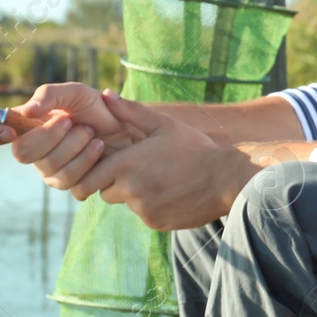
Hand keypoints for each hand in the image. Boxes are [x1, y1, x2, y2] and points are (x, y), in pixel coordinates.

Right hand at [0, 83, 146, 193]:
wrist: (128, 128)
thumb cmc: (97, 108)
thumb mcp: (75, 92)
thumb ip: (49, 95)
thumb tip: (26, 111)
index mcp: (26, 125)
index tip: (9, 129)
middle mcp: (32, 150)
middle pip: (22, 152)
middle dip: (50, 136)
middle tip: (71, 122)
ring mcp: (49, 170)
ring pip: (47, 168)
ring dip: (74, 146)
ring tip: (91, 134)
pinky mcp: (70, 185)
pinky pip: (68, 182)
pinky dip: (87, 161)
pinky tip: (98, 148)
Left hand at [72, 90, 257, 230]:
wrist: (225, 178)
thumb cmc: (194, 148)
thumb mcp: (164, 124)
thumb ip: (130, 111)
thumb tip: (105, 94)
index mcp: (126, 165)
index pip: (90, 176)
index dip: (97, 169)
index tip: (110, 162)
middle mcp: (130, 190)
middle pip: (103, 192)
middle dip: (113, 183)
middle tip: (137, 171)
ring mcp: (143, 209)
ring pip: (126, 204)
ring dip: (134, 195)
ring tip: (160, 179)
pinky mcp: (155, 222)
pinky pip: (144, 215)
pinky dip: (152, 206)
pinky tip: (172, 192)